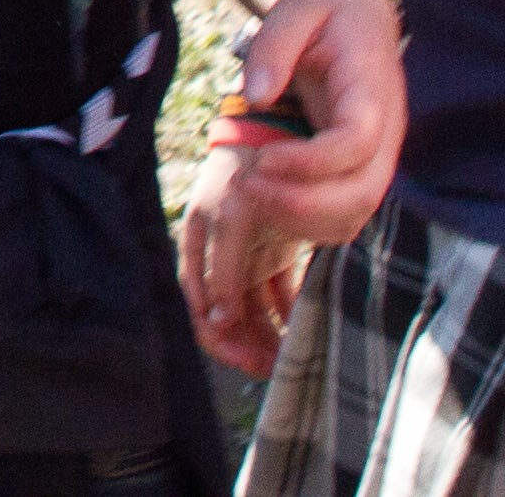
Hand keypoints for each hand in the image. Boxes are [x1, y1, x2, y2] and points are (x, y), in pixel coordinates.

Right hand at [180, 149, 312, 376]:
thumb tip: (216, 321)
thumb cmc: (246, 175)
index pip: (202, 311)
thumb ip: (223, 270)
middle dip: (249, 346)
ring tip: (293, 354)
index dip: (223, 342)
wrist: (278, 135)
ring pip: (255, 311)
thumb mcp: (229, 220)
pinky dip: (289, 313)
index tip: (250, 362)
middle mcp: (221, 257)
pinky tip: (303, 328)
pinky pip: (278, 294)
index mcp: (200, 251)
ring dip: (270, 335)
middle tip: (277, 368)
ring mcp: (248, 255)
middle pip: (229, 317)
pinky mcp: (274, 251)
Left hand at [224, 0, 404, 246]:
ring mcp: (378, 153)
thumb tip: (256, 95)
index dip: (311, 163)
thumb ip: (274, 46)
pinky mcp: (360, 165)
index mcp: (372, 90)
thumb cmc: (328, 7)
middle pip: (364, 191)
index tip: (261, 160)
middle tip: (246, 184)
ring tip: (248, 192)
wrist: (361, 9)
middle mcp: (386, 130)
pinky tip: (267, 199)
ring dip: (304, 217)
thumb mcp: (297, 6)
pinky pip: (346, 210)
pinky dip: (309, 220)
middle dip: (304, 203)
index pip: (357, 144)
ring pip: (357, 211)